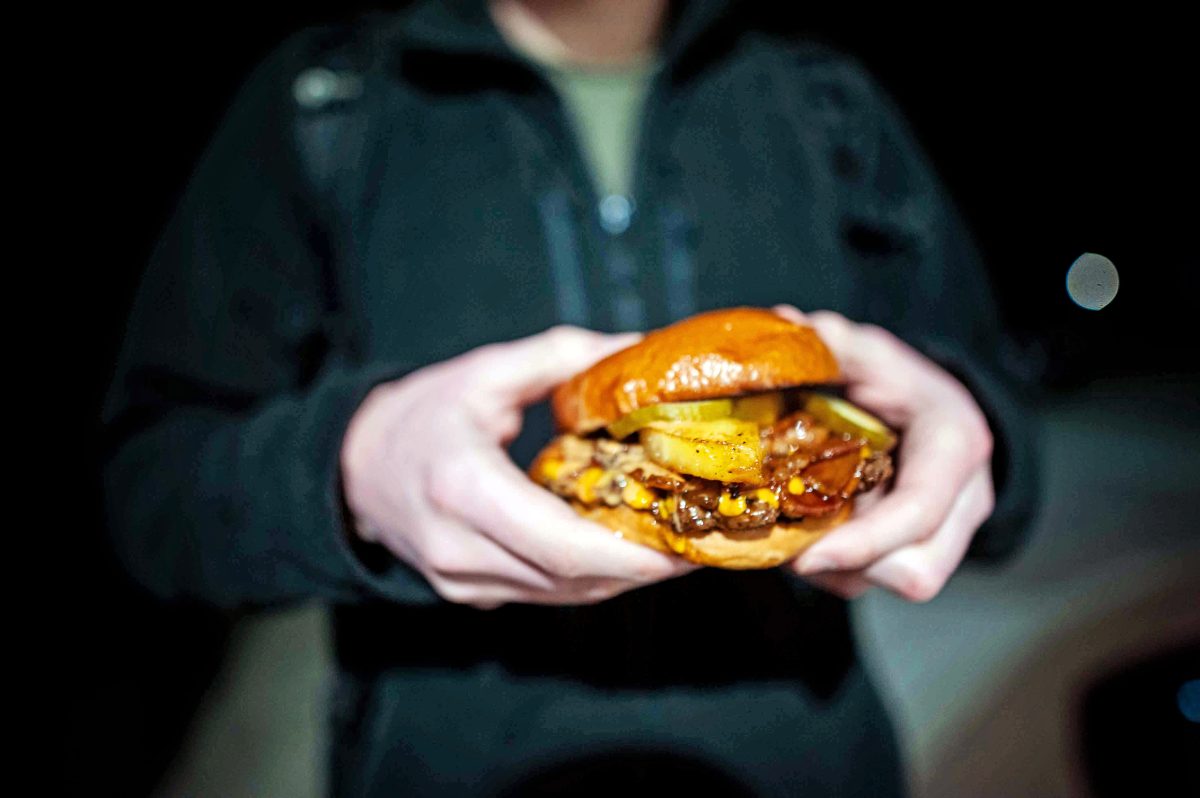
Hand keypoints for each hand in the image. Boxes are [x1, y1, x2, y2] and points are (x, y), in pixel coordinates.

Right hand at [340, 326, 696, 608]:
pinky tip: (623, 549)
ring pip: (563, 596)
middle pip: (572, 580)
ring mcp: (460, 581)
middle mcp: (460, 549)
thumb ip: (562, 358)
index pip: (561, 546)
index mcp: (463, 490)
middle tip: (702, 541)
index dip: (631, 556)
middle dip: (644, 569)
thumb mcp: (485, 372)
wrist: (355, 466)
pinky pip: (543, 594)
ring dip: (622, 577)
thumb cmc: (421, 414)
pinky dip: (588, 577)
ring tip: (676, 544)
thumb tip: (637, 348)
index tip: (686, 546)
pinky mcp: (468, 594)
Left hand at [775, 306, 995, 601]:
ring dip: (844, 570)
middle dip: (851, 564)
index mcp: (954, 446)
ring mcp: (953, 530)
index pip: (918, 512)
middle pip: (916, 568)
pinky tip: (818, 534)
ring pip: (899, 582)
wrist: (928, 407)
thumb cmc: (895, 380)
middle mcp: (967, 497)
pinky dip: (847, 568)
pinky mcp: (931, 550)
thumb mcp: (867, 353)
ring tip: (800, 535)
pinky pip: (887, 581)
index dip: (863, 542)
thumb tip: (783, 324)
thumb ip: (831, 343)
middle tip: (793, 543)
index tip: (805, 556)